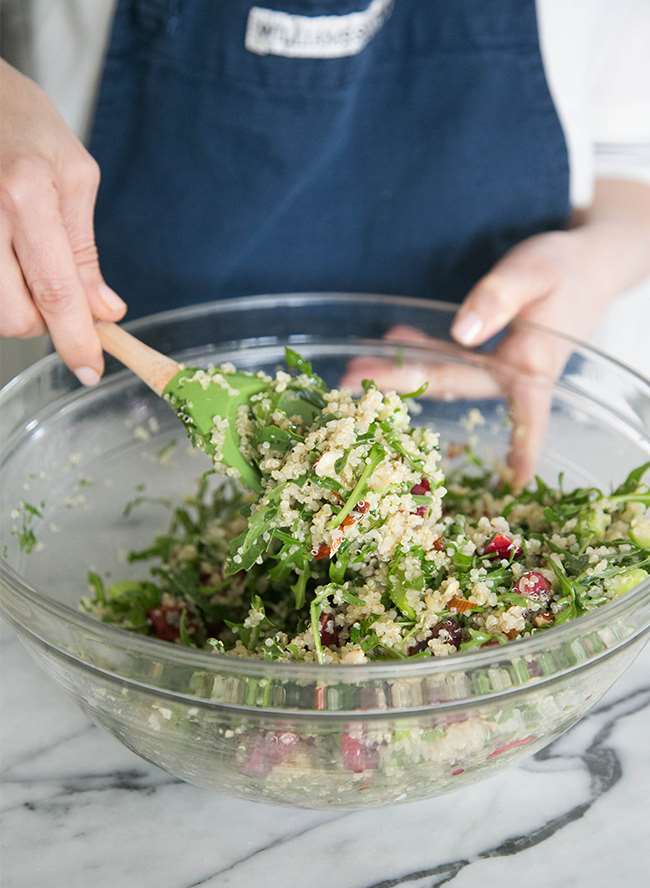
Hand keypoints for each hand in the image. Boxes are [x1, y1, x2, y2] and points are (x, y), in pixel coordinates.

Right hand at [0, 60, 125, 383]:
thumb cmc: (25, 123)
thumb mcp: (75, 176)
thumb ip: (85, 252)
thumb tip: (105, 312)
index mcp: (25, 195)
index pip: (56, 292)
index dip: (76, 340)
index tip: (90, 370)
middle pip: (13, 316)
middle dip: (42, 323)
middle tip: (56, 293)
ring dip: (18, 306)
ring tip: (28, 263)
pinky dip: (2, 288)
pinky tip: (10, 259)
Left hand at [343, 180, 649, 487]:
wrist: (586, 261)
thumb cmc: (567, 268)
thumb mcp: (534, 273)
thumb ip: (498, 299)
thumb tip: (461, 332)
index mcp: (532, 367)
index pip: (526, 417)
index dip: (518, 452)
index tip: (510, 486)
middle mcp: (511, 374)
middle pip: (451, 386)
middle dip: (400, 387)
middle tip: (349, 387)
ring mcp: (497, 365)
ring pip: (443, 374)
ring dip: (399, 373)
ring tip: (354, 372)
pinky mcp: (488, 350)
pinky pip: (448, 357)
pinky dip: (419, 351)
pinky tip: (392, 344)